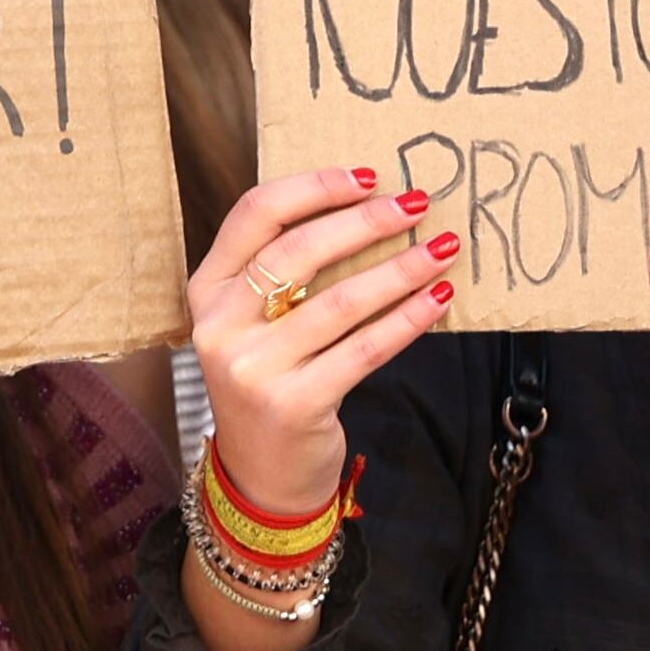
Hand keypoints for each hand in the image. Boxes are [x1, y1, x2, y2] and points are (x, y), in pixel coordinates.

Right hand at [188, 170, 449, 518]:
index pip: (256, 214)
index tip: (368, 177)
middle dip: (366, 221)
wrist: (261, 473)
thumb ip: (284, 271)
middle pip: (299, 252)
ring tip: (442, 248)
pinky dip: (407, 320)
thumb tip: (366, 208)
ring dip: (399, 268)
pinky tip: (438, 299)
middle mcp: (221, 325)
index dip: (314, 187)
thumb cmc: (270, 379)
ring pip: (340, 301)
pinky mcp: (294, 403)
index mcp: (208, 289)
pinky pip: (364, 350)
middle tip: (418, 204)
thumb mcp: (253, 321)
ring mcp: (254, 368)